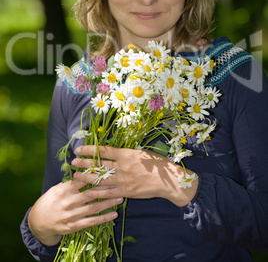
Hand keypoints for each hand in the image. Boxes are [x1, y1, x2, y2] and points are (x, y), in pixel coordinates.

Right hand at [28, 178, 123, 245]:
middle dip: (106, 189)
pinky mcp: (74, 226)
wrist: (39, 222)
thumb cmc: (51, 200)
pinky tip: (114, 214)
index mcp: (64, 190)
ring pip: (94, 207)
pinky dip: (104, 218)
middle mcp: (68, 202)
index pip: (81, 180)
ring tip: (120, 198)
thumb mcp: (57, 188)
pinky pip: (92, 221)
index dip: (94, 175)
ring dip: (108, 203)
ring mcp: (72, 215)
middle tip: (119, 184)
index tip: (107, 170)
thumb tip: (86, 169)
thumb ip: (71, 182)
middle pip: (90, 193)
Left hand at [72, 145, 197, 206]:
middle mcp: (122, 166)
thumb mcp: (141, 152)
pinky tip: (87, 191)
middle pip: (98, 164)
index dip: (90, 149)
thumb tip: (112, 151)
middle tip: (73, 162)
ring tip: (76, 176)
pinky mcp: (125, 192)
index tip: (79, 148)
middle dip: (84, 163)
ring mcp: (123, 180)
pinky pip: (108, 192)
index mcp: (126, 154)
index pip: (103, 151)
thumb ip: (126, 153)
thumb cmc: (156, 164)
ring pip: (100, 178)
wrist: (168, 181)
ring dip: (86, 177)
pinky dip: (97, 192)